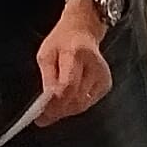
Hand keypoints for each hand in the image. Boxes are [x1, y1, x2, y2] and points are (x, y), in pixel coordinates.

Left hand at [33, 5, 113, 123]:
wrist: (83, 30)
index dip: (54, 104)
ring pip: (82, 105)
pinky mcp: (106, 84)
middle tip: (43, 116)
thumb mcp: (46, 55)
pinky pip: (87, 103)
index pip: (68, 86)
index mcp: (76, 53)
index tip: (41, 115)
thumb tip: (45, 108)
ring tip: (52, 108)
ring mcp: (103, 76)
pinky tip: (66, 100)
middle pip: (76, 99)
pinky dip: (75, 106)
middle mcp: (94, 65)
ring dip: (65, 110)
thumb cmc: (61, 41)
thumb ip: (47, 81)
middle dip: (58, 110)